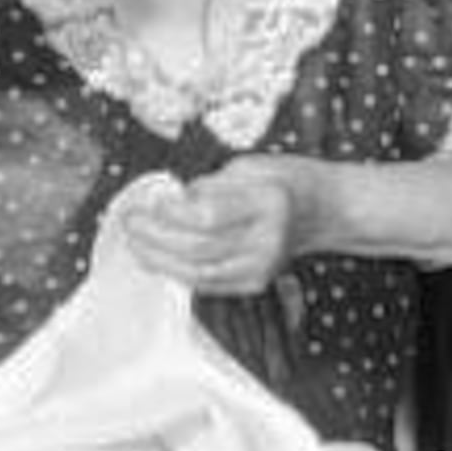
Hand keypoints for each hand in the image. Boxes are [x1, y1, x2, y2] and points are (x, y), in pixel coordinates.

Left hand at [115, 159, 311, 295]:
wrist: (323, 209)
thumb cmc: (283, 179)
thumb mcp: (248, 166)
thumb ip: (208, 186)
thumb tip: (166, 203)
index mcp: (268, 202)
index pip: (208, 216)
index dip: (170, 213)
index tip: (147, 202)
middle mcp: (268, 240)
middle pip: (199, 248)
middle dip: (155, 237)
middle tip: (128, 222)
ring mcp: (263, 267)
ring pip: (199, 272)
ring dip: (159, 260)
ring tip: (134, 243)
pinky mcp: (255, 283)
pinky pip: (208, 284)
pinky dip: (178, 272)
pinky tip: (157, 260)